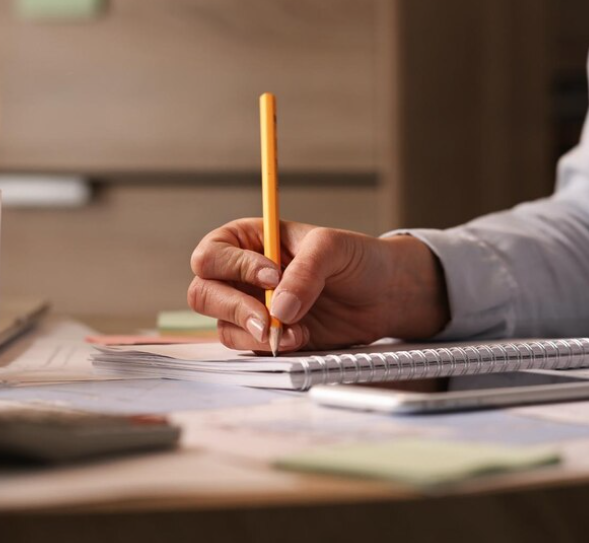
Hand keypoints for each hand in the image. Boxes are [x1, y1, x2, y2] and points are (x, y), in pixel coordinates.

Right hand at [188, 219, 448, 352]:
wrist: (384, 294)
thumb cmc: (357, 259)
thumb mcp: (333, 248)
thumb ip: (305, 271)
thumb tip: (278, 308)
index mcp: (248, 241)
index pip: (212, 255)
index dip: (236, 267)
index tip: (273, 276)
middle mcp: (241, 275)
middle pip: (204, 294)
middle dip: (234, 308)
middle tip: (267, 318)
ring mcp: (252, 307)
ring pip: (224, 326)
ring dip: (256, 332)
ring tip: (296, 330)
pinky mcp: (267, 336)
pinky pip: (250, 348)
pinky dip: (271, 347)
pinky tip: (300, 338)